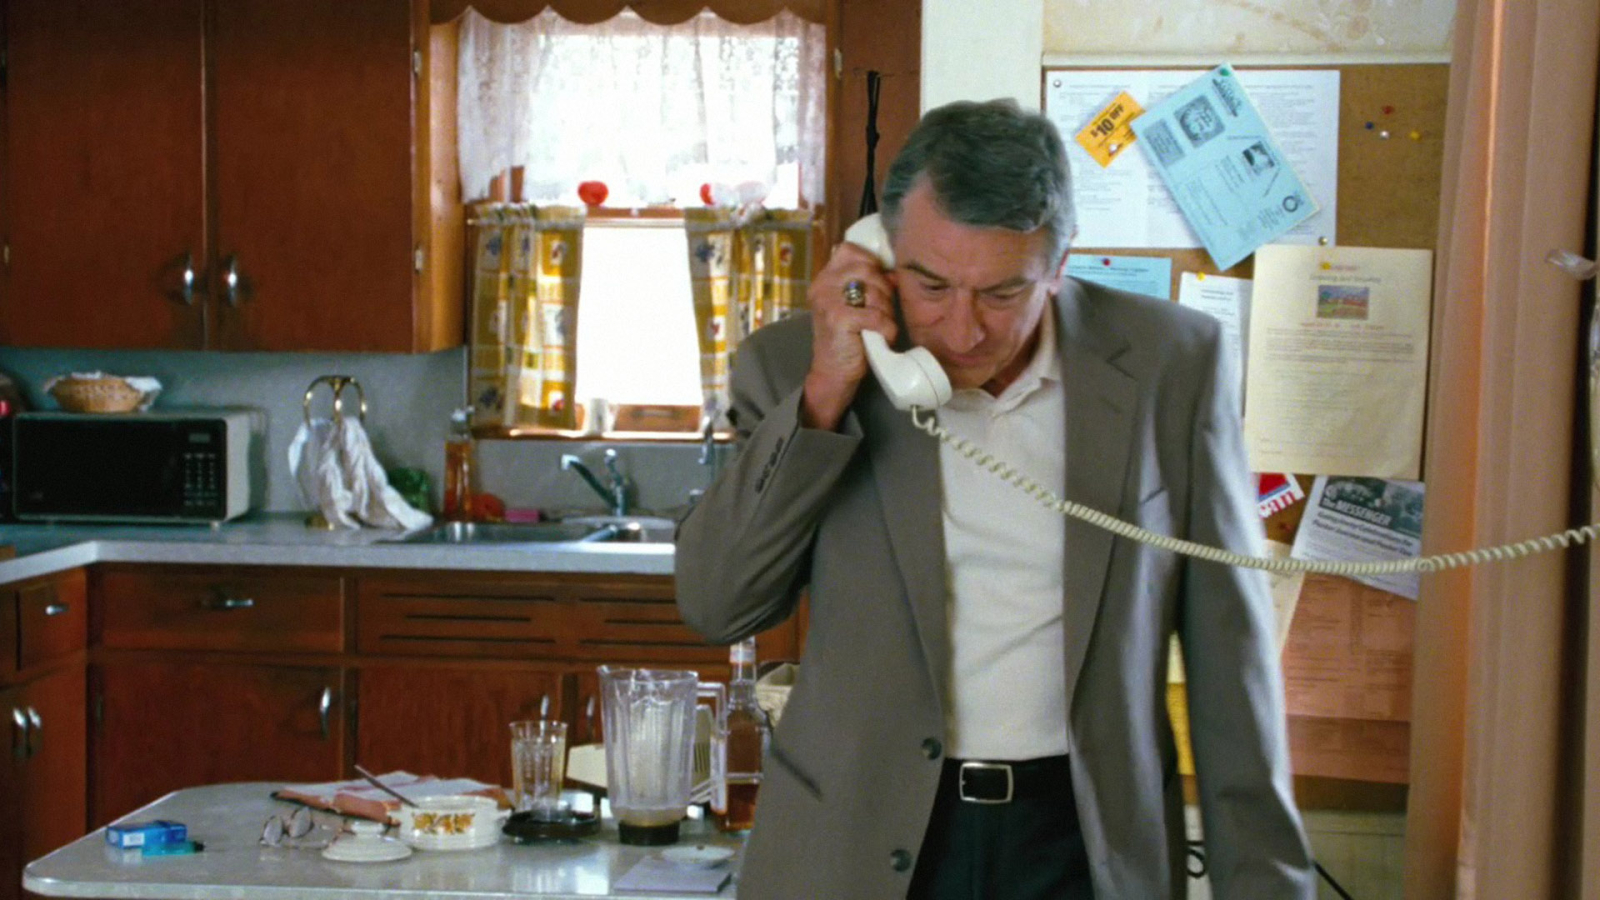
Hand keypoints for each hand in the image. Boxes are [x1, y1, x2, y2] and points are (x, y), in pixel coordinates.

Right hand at [802, 243, 896, 430]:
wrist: (832, 374)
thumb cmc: (848, 338)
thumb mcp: (853, 305)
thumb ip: (868, 285)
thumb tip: (894, 274)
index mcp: (824, 278)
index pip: (850, 250)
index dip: (870, 262)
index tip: (878, 282)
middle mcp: (822, 285)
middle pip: (868, 269)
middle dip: (884, 291)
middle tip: (882, 311)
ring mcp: (828, 301)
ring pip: (875, 292)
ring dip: (886, 311)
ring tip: (879, 326)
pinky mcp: (839, 320)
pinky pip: (877, 315)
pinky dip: (887, 328)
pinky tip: (882, 337)